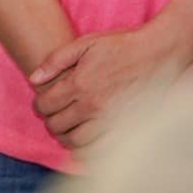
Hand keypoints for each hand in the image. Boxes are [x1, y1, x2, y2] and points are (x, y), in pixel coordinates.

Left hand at [28, 24, 186, 150]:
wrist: (159, 52)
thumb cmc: (123, 45)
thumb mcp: (87, 43)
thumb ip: (56, 60)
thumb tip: (33, 79)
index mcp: (79, 83)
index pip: (45, 105)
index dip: (39, 105)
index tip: (44, 102)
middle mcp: (92, 104)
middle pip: (56, 125)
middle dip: (50, 121)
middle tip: (55, 115)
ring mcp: (108, 119)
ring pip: (74, 141)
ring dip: (66, 137)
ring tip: (68, 128)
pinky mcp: (124, 127)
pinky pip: (98, 149)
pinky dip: (86, 149)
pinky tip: (86, 140)